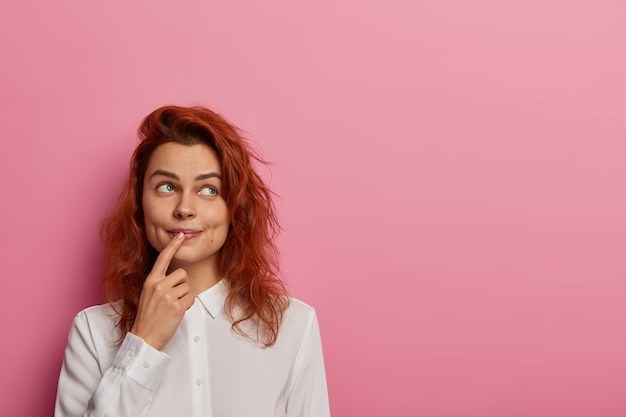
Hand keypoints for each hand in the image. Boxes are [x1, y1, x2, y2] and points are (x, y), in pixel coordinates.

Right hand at [130, 232, 194, 349]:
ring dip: (184, 297)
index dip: (172, 246)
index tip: (180, 235)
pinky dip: (187, 306)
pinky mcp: (176, 306)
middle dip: (182, 285)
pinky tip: (176, 313)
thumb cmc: (148, 317)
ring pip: (187, 287)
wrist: (144, 337)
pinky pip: (191, 298)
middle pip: (182, 274)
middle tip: (172, 299)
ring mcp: (167, 296)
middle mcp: (158, 286)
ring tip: (171, 308)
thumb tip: (176, 276)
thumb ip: (160, 283)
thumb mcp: (148, 295)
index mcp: (150, 281)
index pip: (162, 258)